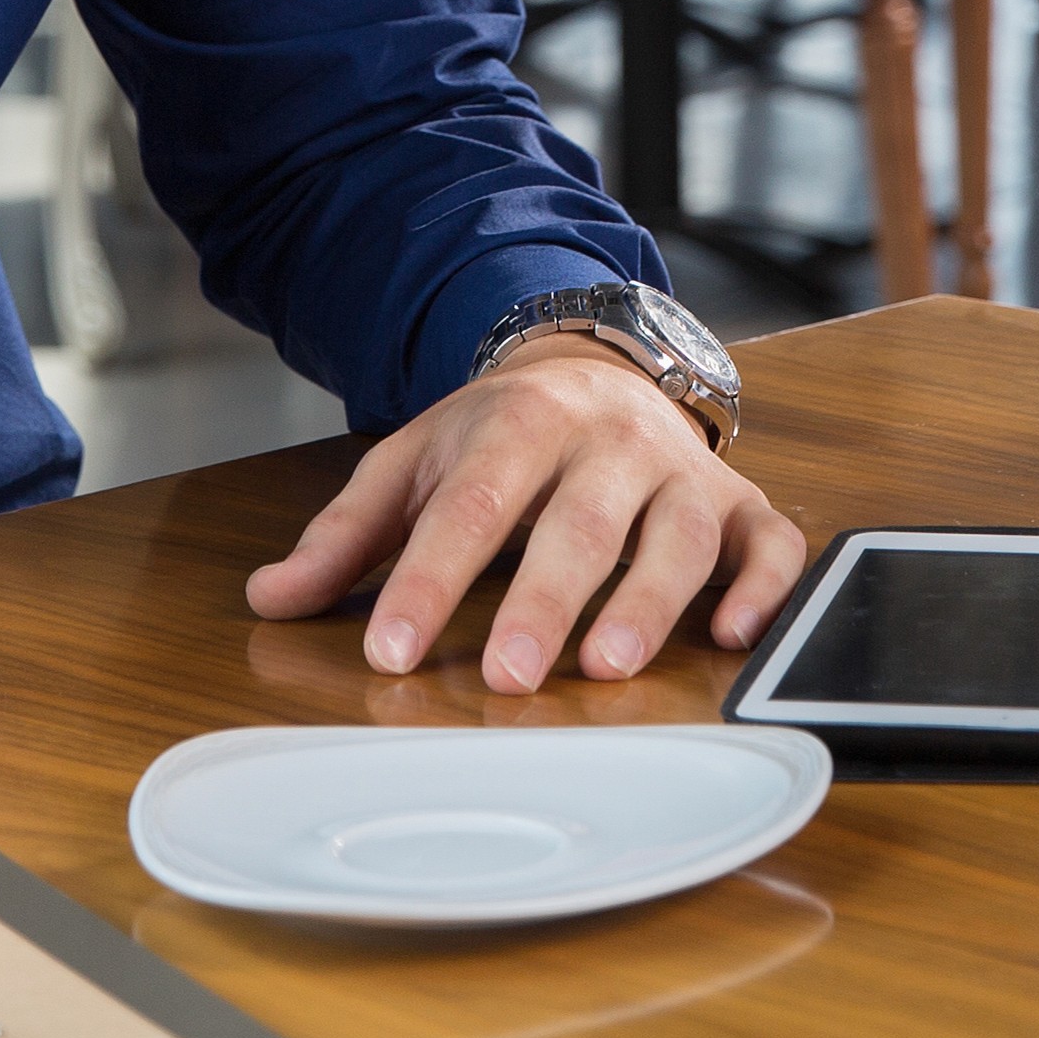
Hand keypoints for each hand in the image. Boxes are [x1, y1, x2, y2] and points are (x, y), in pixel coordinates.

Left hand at [244, 339, 810, 694]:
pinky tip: (732, 637)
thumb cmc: (501, 435)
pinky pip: (768, 543)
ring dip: (648, 601)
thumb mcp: (415, 462)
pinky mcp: (739, 502)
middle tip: (505, 675)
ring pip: (678, 535)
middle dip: (543, 600)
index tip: (392, 651)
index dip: (430, 579)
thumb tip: (269, 597)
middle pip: (579, 521)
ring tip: (606, 666)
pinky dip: (763, 589)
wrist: (598, 362)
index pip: (471, 505)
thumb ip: (349, 533)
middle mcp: (609, 440)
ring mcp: (681, 471)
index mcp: (520, 422)